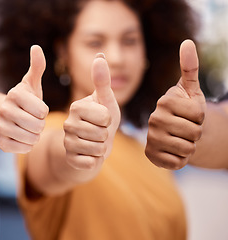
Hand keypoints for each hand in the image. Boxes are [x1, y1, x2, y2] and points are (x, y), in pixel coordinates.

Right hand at [0, 45, 48, 152]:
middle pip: (38, 125)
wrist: (8, 117)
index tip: (36, 109)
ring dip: (34, 136)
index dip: (44, 112)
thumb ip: (37, 67)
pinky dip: (27, 146)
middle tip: (33, 121)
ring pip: (31, 138)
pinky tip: (22, 138)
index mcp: (14, 94)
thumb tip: (36, 47)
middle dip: (40, 125)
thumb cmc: (24, 100)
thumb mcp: (31, 83)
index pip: (43, 111)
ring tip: (28, 129)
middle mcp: (4, 109)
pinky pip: (23, 148)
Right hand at [63, 53, 120, 170]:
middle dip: (106, 135)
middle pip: (101, 133)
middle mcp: (68, 124)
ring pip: (97, 148)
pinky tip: (90, 154)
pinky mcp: (70, 159)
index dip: (109, 120)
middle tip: (100, 133)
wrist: (94, 145)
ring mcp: (67, 142)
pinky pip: (91, 162)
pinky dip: (96, 160)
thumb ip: (103, 80)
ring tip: (96, 143)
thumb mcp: (106, 100)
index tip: (102, 120)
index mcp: (76, 107)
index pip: (104, 117)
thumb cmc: (102, 120)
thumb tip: (100, 55)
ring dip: (102, 148)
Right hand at [145, 40, 205, 169]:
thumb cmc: (187, 110)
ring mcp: (151, 138)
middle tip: (187, 128)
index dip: (201, 117)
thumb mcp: (192, 89)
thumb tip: (187, 42)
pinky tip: (173, 151)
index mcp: (164, 102)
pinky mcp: (151, 155)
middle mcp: (153, 120)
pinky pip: (177, 162)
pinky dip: (181, 160)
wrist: (176, 131)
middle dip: (197, 133)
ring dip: (190, 147)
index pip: (198, 115)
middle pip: (194, 133)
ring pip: (187, 149)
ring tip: (181, 139)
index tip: (191, 114)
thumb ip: (190, 67)